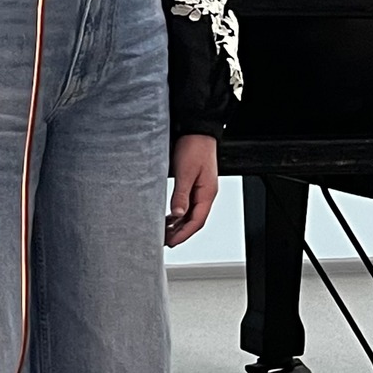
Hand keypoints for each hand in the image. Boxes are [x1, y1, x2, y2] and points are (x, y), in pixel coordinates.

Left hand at [165, 133, 217, 247]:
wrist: (196, 130)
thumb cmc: (194, 147)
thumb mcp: (185, 172)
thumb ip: (181, 194)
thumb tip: (178, 214)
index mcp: (207, 193)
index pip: (197, 221)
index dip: (184, 234)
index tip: (171, 242)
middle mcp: (206, 193)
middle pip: (194, 220)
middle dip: (181, 232)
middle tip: (165, 240)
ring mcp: (200, 189)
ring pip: (190, 213)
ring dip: (179, 223)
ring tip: (165, 231)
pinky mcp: (194, 183)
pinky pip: (187, 204)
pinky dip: (179, 213)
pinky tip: (169, 215)